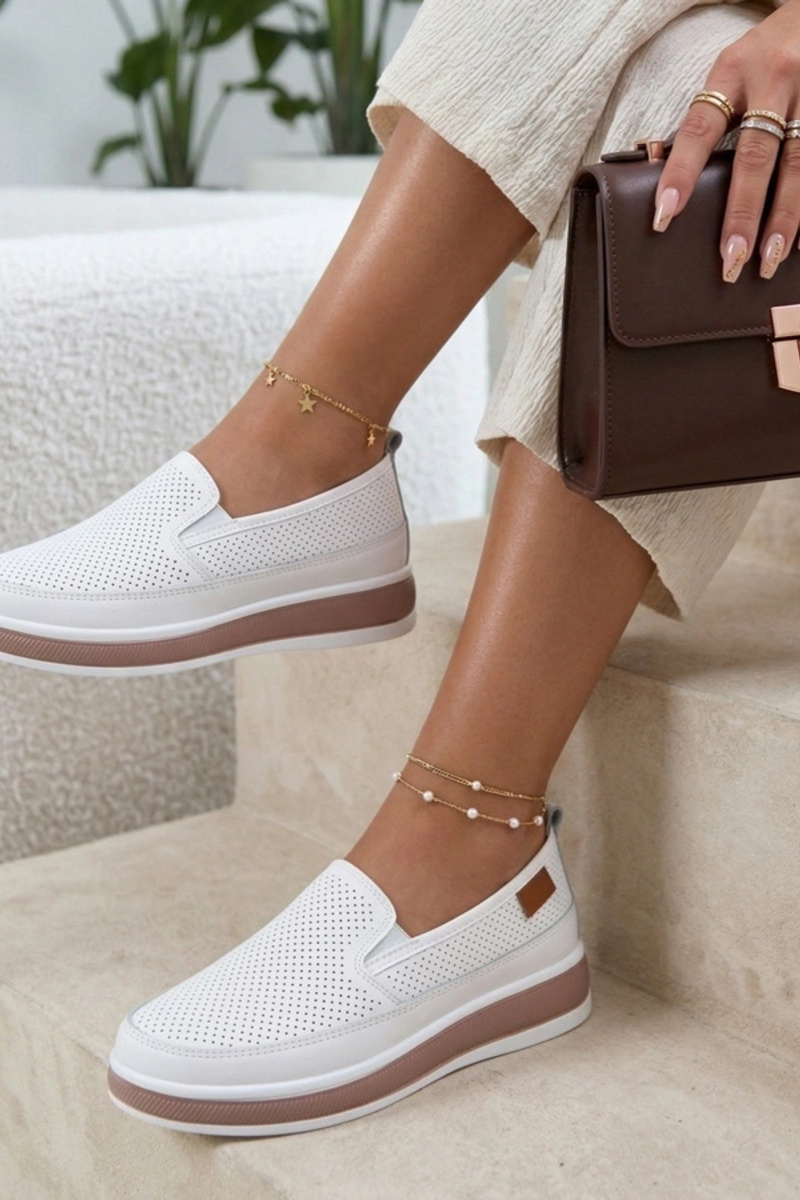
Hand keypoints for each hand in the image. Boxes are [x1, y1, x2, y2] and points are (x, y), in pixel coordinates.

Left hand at [653, 0, 799, 281]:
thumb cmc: (764, 53)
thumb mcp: (730, 71)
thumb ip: (706, 118)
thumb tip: (661, 172)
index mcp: (733, 70)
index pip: (700, 128)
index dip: (681, 172)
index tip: (664, 215)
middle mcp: (774, 79)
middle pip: (756, 155)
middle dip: (742, 213)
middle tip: (730, 260)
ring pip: (798, 164)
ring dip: (784, 218)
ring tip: (768, 259)